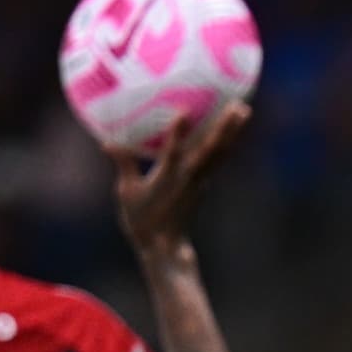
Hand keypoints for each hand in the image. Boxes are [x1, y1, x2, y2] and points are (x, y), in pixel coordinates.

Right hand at [106, 102, 249, 253]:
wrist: (165, 247)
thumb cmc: (142, 220)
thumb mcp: (127, 193)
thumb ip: (124, 164)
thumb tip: (107, 141)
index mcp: (167, 180)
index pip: (173, 153)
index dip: (178, 134)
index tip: (184, 112)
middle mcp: (189, 178)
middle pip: (210, 150)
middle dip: (223, 128)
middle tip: (237, 104)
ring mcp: (200, 181)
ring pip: (219, 153)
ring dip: (232, 132)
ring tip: (244, 110)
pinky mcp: (204, 184)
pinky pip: (217, 158)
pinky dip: (226, 142)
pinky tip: (232, 128)